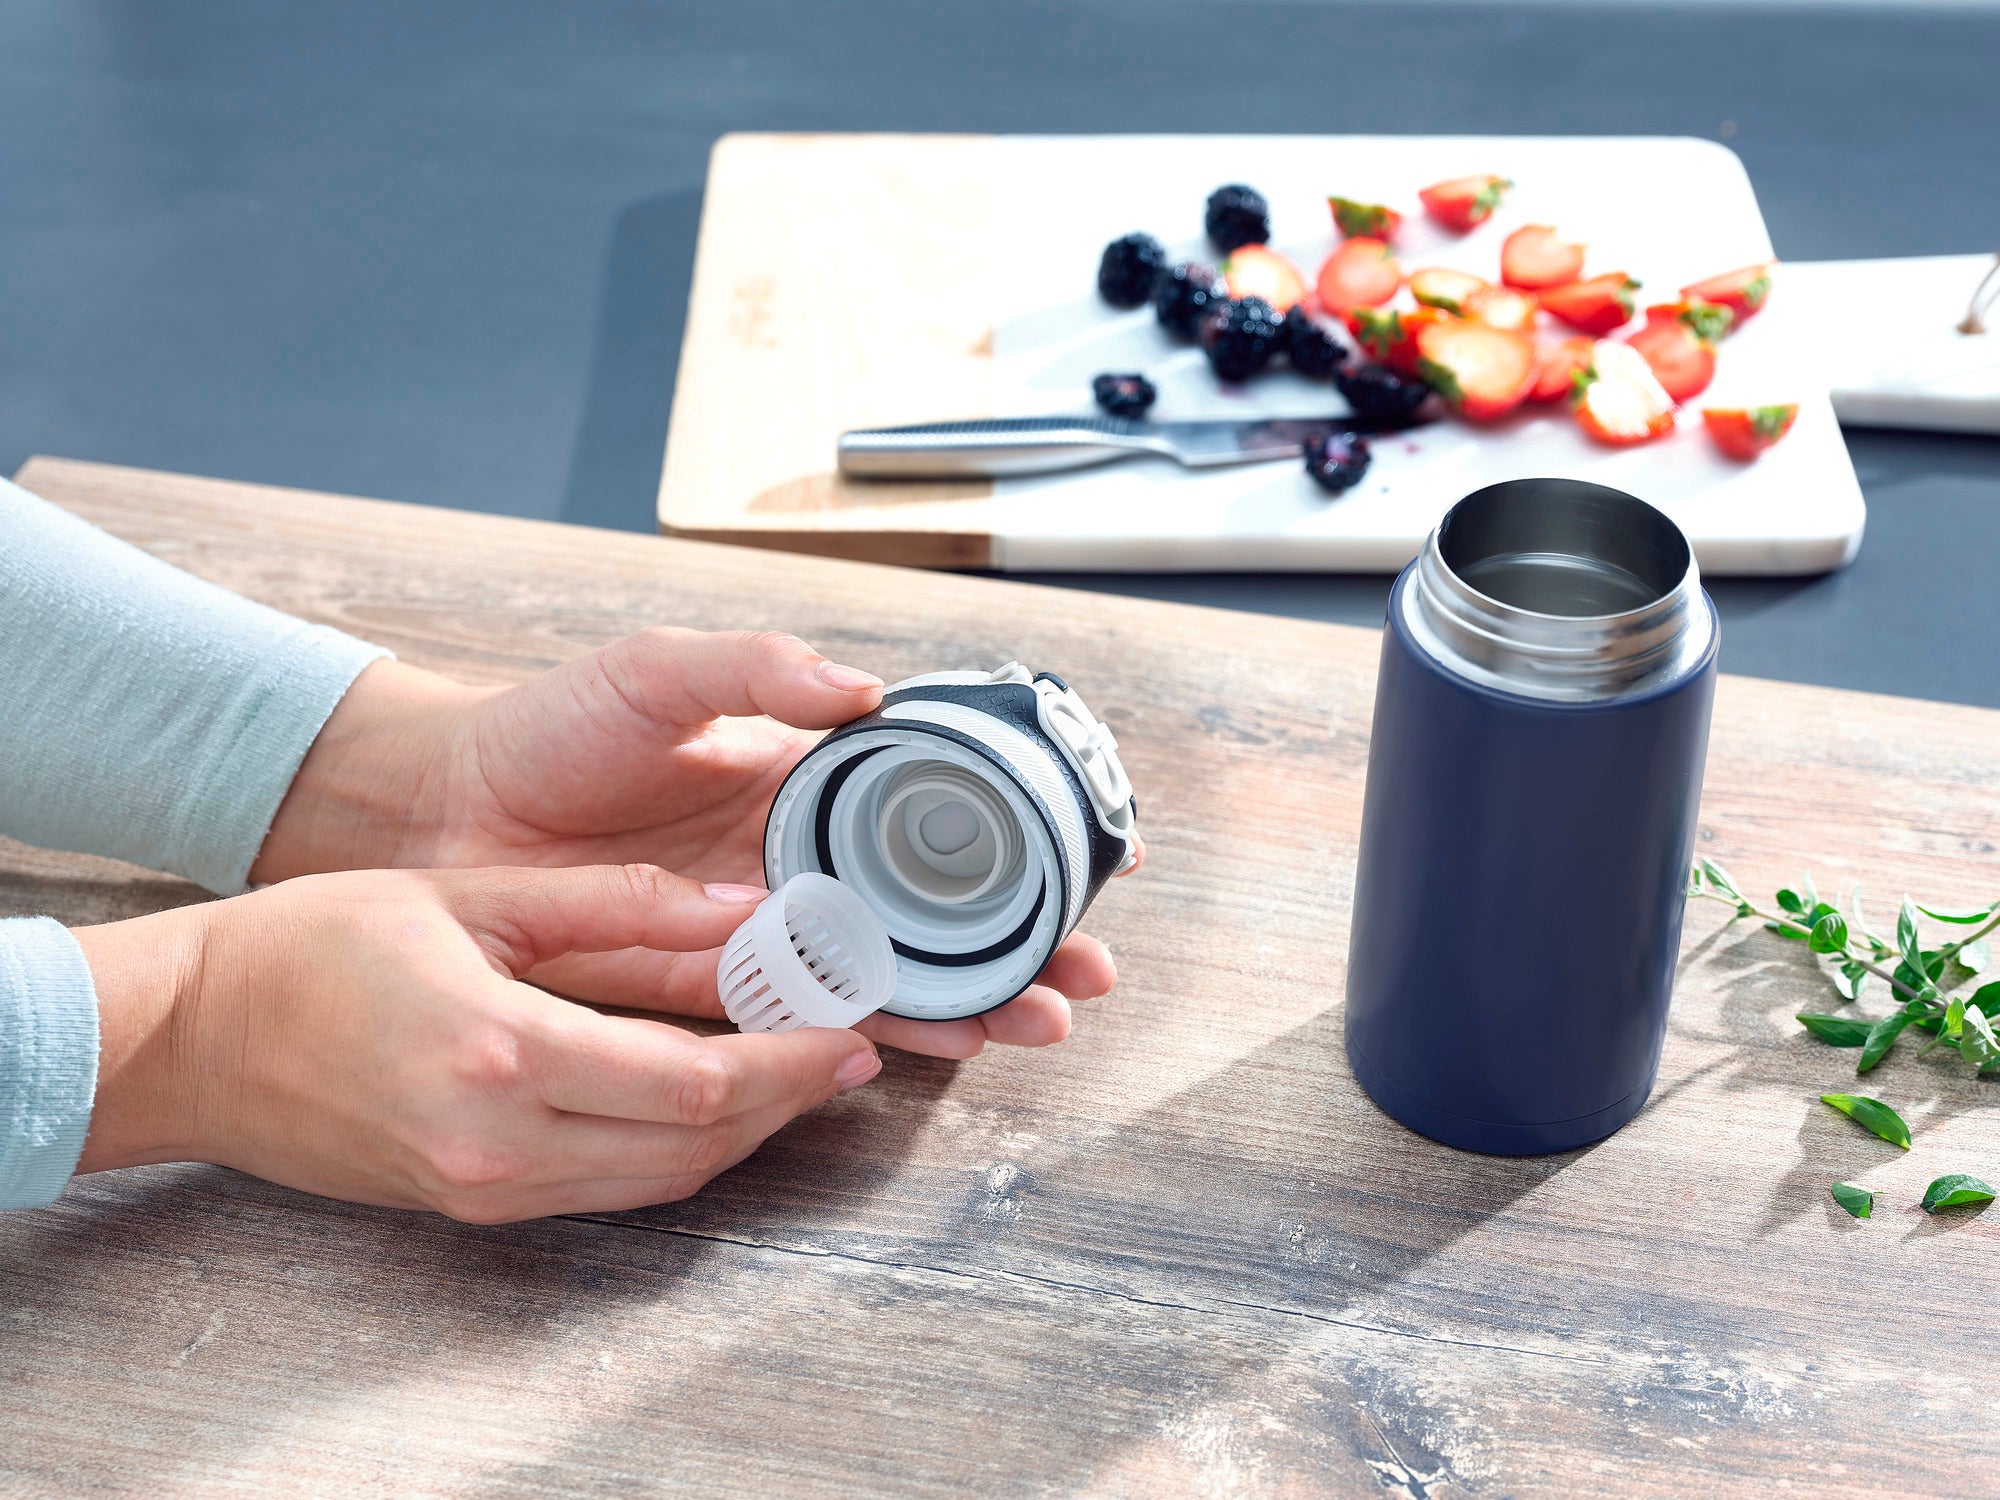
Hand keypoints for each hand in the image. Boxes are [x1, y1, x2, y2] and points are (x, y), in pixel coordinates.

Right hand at [72, 865, 880, 1220]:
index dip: (789, 1063)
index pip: (692, 1083)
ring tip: (799, 1074)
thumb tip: (734, 904)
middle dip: (789, 1102)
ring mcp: (482, 1189)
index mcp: (501, 1053)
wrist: (190, 1039)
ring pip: (659, 1181)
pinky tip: (708, 1101)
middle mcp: (498, 1144)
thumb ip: (613, 904)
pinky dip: (675, 1151)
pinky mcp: (470, 1204)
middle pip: (693, 1145)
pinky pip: (607, 1190)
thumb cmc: (312, 948)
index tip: (850, 1029)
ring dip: (742, 1134)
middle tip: (850, 1052)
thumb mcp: (472, 897)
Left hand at [254, 630, 1137, 1056]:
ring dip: (964, 1001)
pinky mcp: (704, 994)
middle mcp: (794, 869)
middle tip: (1083, 971)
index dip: (1005, 839)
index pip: (928, 818)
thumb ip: (757, 671)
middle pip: (929, 916)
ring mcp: (756, 936)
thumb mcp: (655, 672)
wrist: (439, 813)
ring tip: (1035, 1019)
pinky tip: (933, 1044)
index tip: (1082, 854)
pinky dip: (871, 1036)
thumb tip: (864, 688)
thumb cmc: (546, 730)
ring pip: (884, 978)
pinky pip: (801, 1021)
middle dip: (1013, 944)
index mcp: (799, 788)